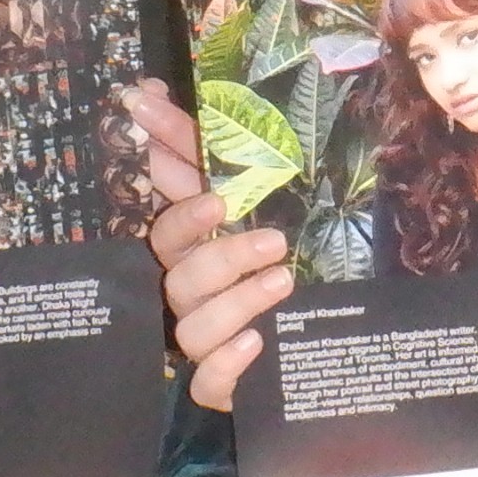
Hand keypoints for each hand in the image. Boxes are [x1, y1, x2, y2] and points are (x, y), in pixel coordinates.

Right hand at [124, 77, 296, 412]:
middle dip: (220, 255)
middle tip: (272, 239)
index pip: (169, 219)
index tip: (213, 189)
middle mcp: (194, 293)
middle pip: (179, 274)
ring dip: (233, 302)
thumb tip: (151, 91)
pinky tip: (254, 344)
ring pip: (192, 327)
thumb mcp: (270, 199)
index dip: (178, 199)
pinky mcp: (225, 384)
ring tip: (282, 279)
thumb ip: (209, 152)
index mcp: (197, 249)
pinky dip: (225, 365)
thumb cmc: (289, 256)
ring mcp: (208, 340)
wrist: (326, 341)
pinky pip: (206, 382)